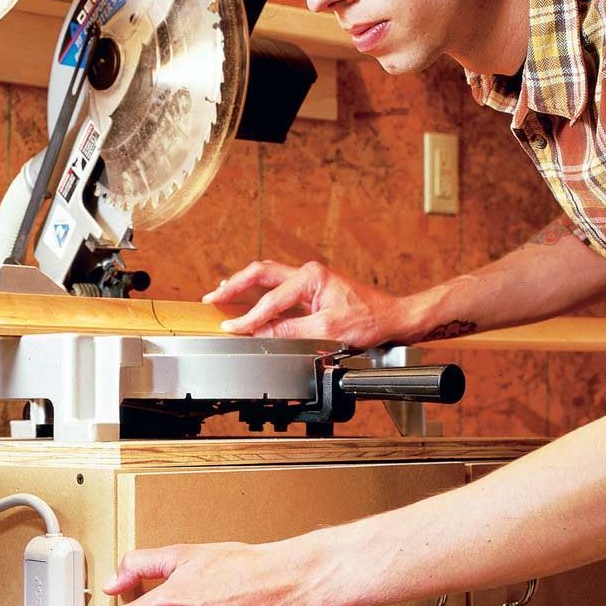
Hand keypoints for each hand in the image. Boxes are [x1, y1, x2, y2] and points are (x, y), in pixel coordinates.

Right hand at [202, 260, 406, 346]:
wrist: (393, 319)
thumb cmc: (369, 320)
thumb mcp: (328, 330)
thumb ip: (290, 330)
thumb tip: (261, 332)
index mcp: (311, 277)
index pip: (270, 299)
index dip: (248, 317)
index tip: (231, 327)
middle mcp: (308, 273)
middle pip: (260, 274)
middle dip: (234, 285)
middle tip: (212, 298)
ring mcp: (309, 281)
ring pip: (266, 277)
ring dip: (243, 285)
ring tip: (222, 294)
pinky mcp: (311, 291)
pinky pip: (277, 288)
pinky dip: (258, 294)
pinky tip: (246, 300)